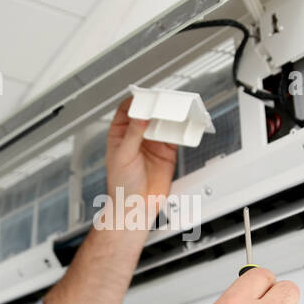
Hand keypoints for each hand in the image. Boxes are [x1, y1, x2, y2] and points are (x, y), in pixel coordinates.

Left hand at [103, 96, 177, 226]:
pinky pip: (176, 135)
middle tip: (164, 100)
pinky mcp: (167, 151)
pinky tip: (183, 124)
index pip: (127, 110)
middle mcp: (137, 135)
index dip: (136, 100)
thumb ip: (132, 134)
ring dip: (170, 115)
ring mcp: (153, 143)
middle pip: (148, 113)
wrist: (136, 206)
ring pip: (163, 122)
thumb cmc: (121, 185)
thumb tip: (140, 115)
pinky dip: (181, 129)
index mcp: (120, 133)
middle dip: (156, 105)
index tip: (145, 96)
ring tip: (175, 109)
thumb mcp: (123, 156)